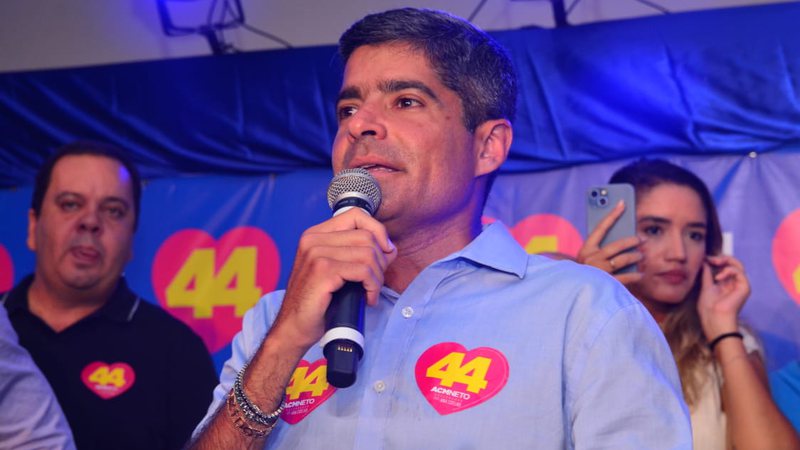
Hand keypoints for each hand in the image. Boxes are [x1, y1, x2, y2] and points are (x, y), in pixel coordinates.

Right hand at [269, 208, 397, 352]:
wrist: (294, 327)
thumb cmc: (317, 301)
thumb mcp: (336, 270)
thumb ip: (357, 253)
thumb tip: (389, 248)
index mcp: (315, 234)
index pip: (356, 215)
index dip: (377, 230)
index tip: (385, 251)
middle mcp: (313, 239)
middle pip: (366, 236)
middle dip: (380, 260)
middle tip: (375, 281)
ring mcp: (316, 254)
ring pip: (368, 254)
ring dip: (377, 276)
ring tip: (370, 291)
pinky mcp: (323, 271)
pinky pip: (363, 271)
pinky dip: (372, 286)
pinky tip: (367, 298)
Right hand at [577, 200, 642, 284]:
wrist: (573, 291)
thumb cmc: (583, 272)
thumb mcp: (586, 257)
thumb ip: (598, 248)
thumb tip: (621, 238)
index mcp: (585, 249)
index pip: (600, 227)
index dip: (612, 214)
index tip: (623, 203)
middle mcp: (591, 259)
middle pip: (616, 246)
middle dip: (631, 241)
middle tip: (641, 239)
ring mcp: (599, 272)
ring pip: (622, 260)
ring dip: (635, 256)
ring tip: (641, 255)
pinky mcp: (606, 284)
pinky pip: (625, 277)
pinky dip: (635, 275)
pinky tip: (641, 273)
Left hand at [698, 255, 749, 339]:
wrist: (714, 319)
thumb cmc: (709, 308)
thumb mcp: (706, 287)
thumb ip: (707, 274)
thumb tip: (705, 262)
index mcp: (726, 284)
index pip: (726, 266)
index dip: (718, 260)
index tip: (706, 258)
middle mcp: (734, 284)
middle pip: (734, 264)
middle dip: (722, 258)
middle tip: (711, 258)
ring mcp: (740, 286)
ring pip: (738, 265)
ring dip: (726, 261)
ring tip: (715, 263)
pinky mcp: (745, 288)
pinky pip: (739, 272)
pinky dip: (728, 270)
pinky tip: (718, 277)